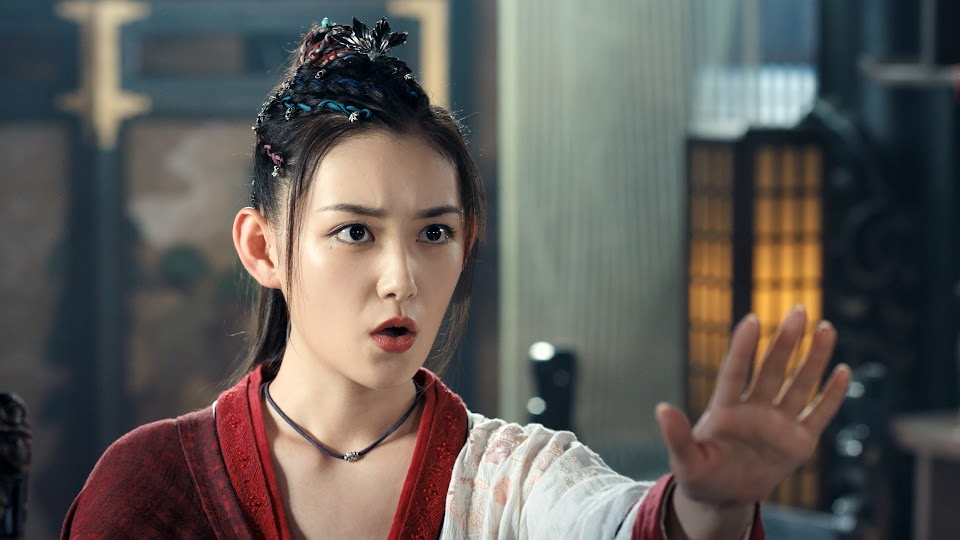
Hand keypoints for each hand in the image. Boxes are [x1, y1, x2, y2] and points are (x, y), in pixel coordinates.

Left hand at [655, 307, 849, 533]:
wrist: (722, 497)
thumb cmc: (699, 474)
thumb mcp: (686, 461)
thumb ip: (677, 436)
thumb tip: (661, 409)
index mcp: (725, 410)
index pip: (735, 372)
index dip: (743, 348)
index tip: (752, 320)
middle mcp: (754, 410)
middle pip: (772, 370)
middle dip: (785, 341)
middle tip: (798, 310)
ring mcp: (778, 424)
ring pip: (799, 385)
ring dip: (813, 358)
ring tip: (825, 327)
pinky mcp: (799, 442)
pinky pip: (819, 414)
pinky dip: (831, 395)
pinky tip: (843, 370)